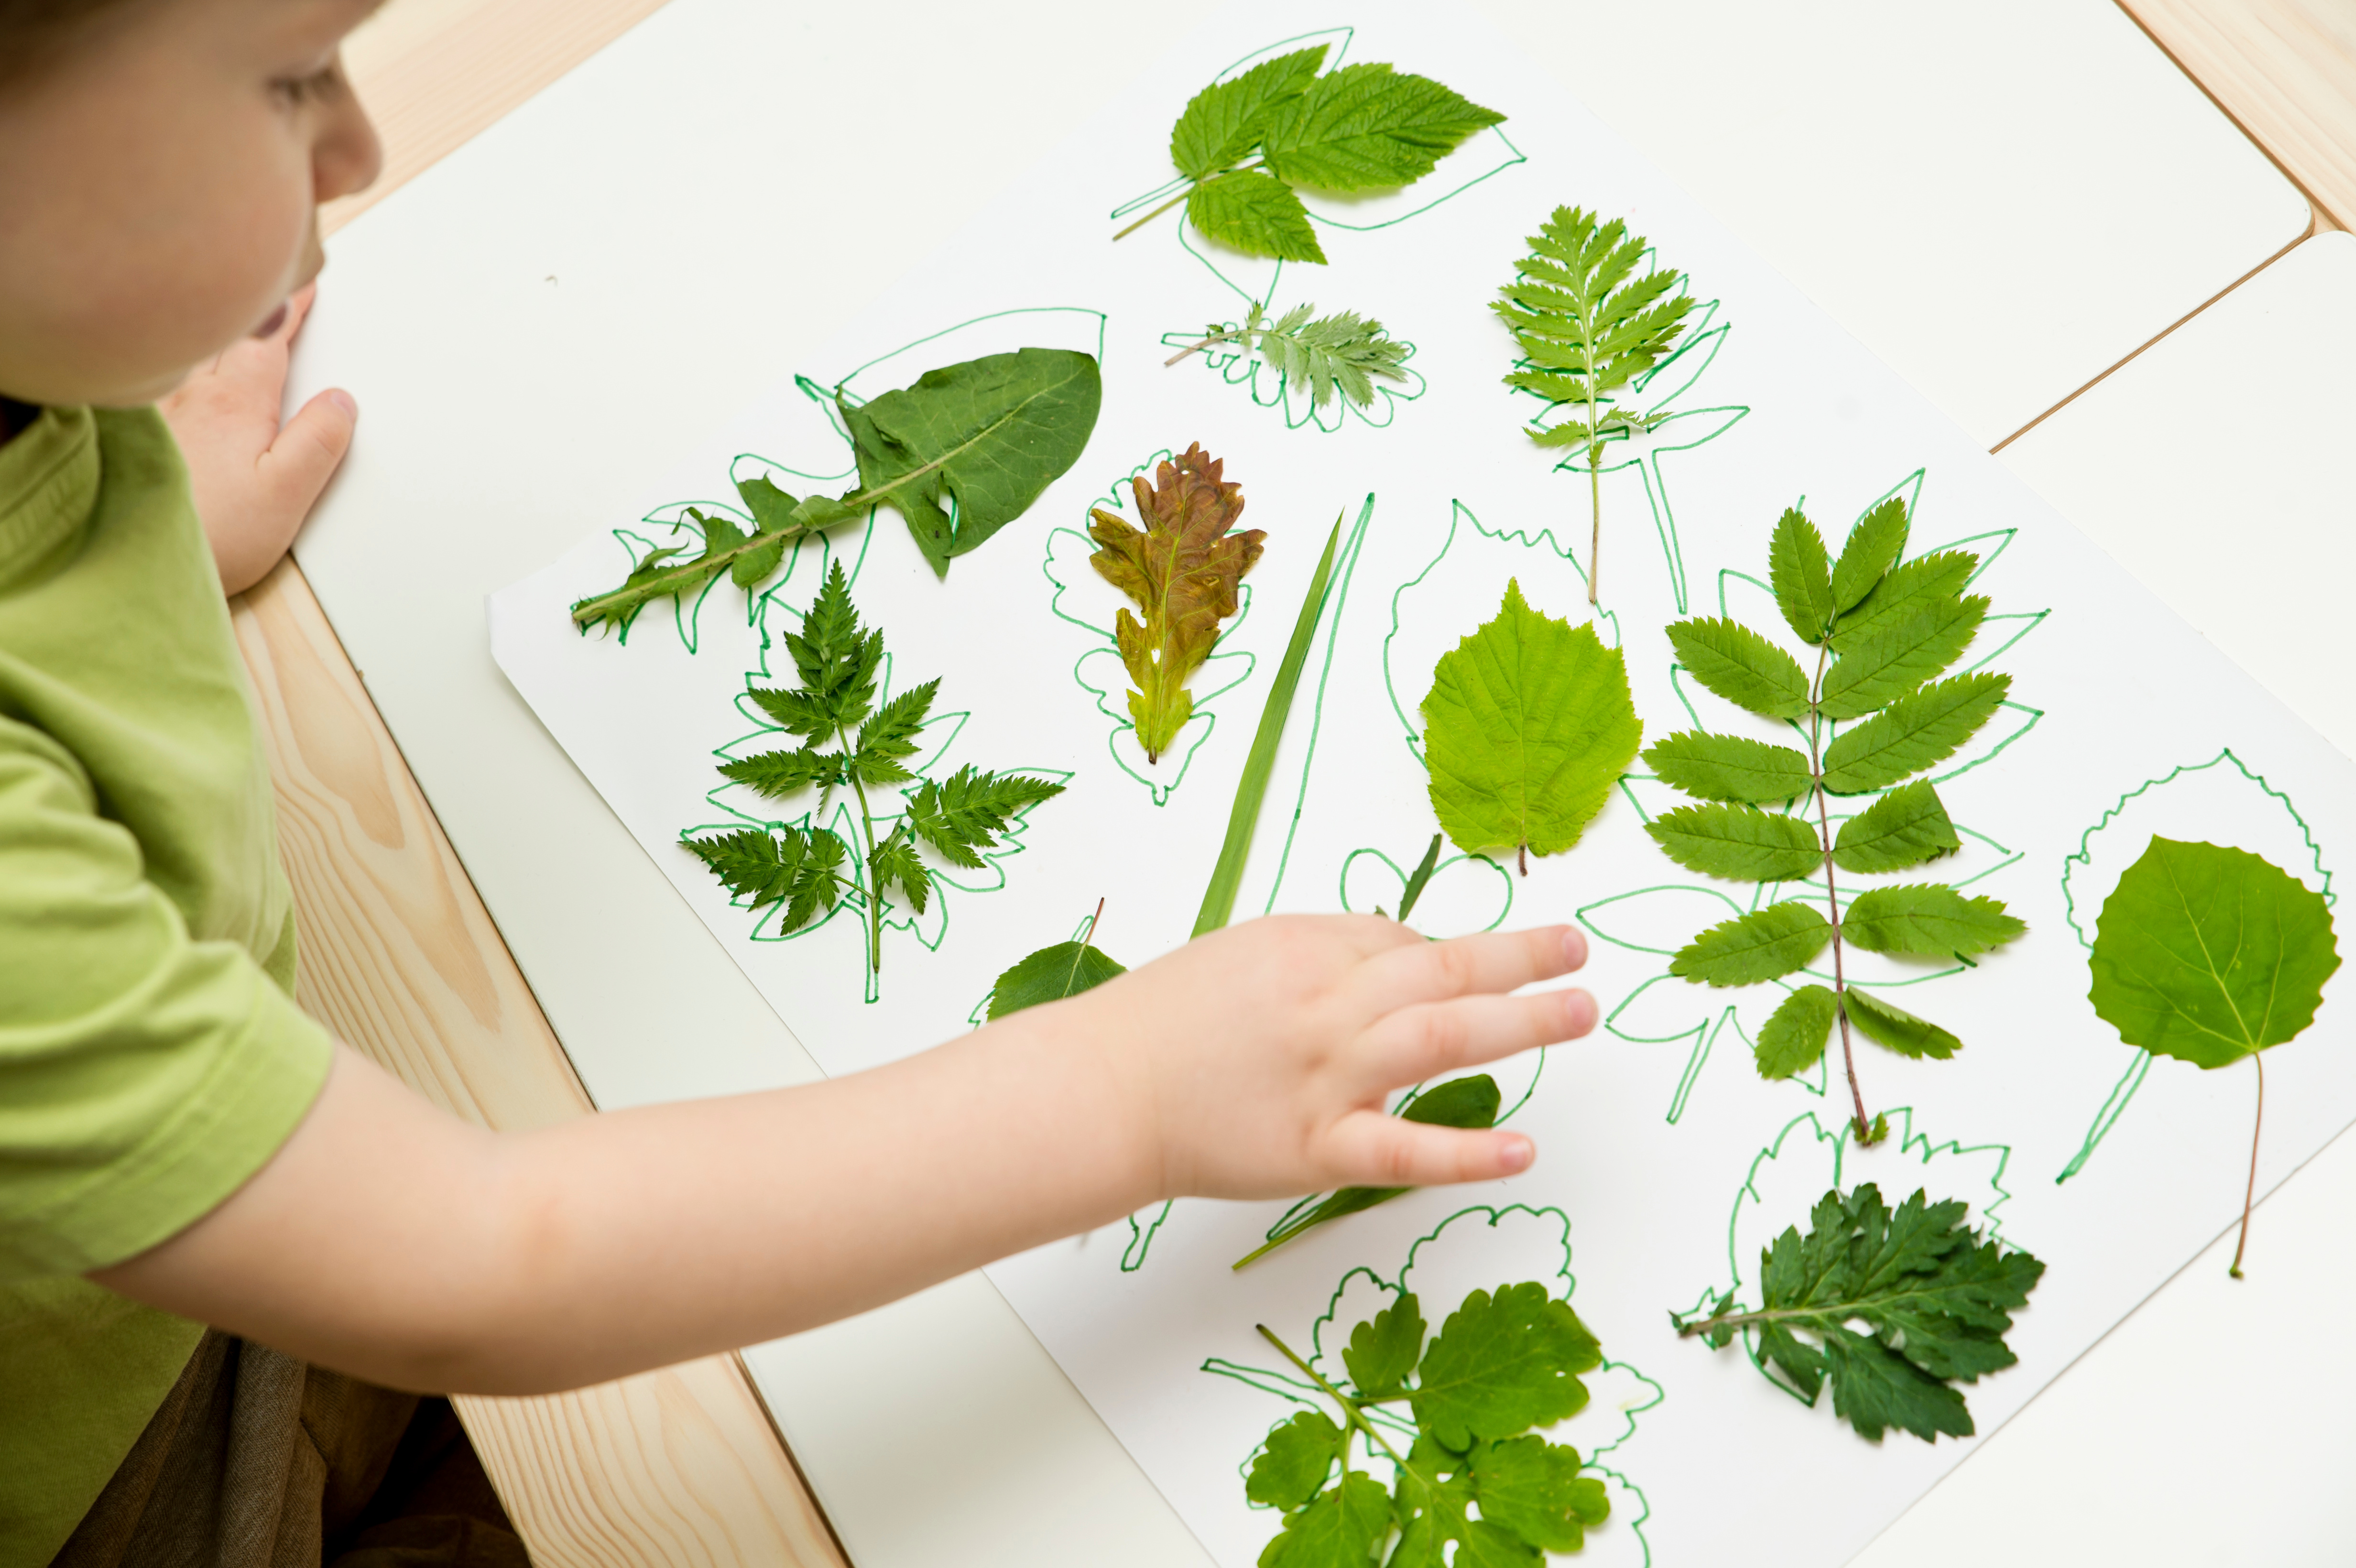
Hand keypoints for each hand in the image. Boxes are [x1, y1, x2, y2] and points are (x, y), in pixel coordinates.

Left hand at [159, 284, 355, 594]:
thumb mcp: (285, 496)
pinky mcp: (137, 432)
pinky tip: (177, 364)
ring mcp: (159, 411)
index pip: (269, 339)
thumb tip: (341, 402)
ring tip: (228, 313)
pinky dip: (175, 358)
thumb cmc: (213, 534)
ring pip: (187, 349)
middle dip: (249, 306)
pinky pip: (159, 376)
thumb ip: (318, 444)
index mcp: (237, 405)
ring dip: (209, 325)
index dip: (290, 308)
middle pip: (223, 332)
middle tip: (267, 285)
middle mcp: (191, 397)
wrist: (133, 560)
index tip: (303, 282)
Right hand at [1062, 914, 1594, 1203]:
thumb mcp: (1241, 955)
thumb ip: (1320, 954)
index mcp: (1303, 950)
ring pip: (1442, 1039)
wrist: (1099, 1092)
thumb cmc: (1162, 1024)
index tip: (1471, 969)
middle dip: (1522, 958)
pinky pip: (1403, 1151)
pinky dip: (1466, 1151)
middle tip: (1581, 952)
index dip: (1444, 954)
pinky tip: (1523, 1148)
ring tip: (1583, 1010)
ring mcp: (1325, 1079)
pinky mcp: (1316, 1151)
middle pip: (1444, 971)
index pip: (1403, 941)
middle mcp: (1325, 1006)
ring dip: (1524, 1021)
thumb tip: (1396, 953)